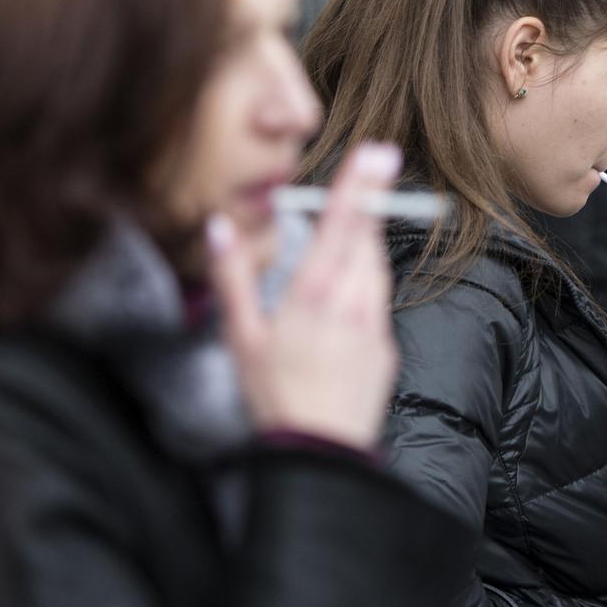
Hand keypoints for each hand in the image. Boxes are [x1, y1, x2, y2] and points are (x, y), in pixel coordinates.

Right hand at [209, 142, 400, 450]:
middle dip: (372, 196)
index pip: (339, 229)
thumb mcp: (241, 338)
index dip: (357, 188)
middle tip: (382, 156)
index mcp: (311, 297)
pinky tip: (349, 284)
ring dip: (368, 239)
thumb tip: (220, 227)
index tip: (376, 154)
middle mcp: (349, 303)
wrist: (321, 453)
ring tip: (359, 217)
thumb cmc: (273, 397)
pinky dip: (367, 280)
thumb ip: (232, 278)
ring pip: (375, 266)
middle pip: (366, 238)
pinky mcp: (387, 344)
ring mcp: (373, 323)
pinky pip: (378, 299)